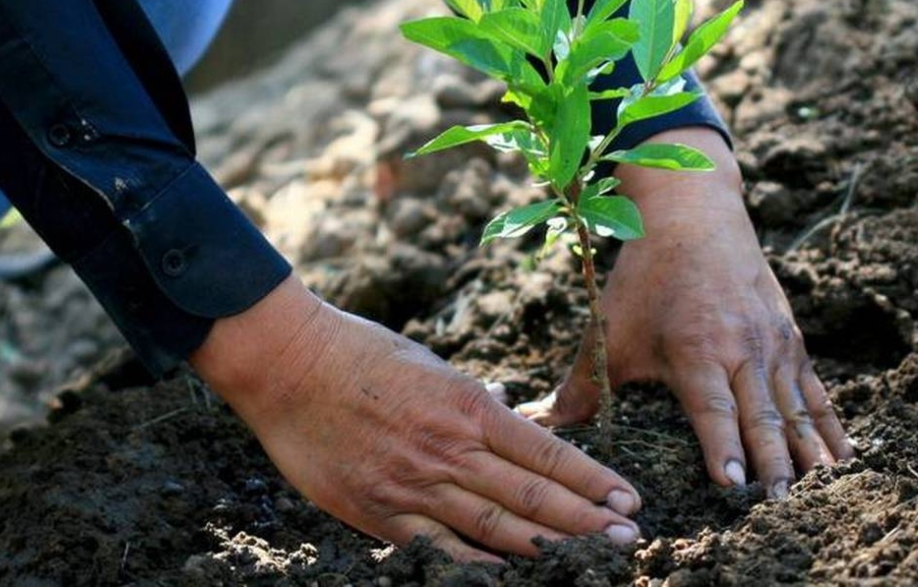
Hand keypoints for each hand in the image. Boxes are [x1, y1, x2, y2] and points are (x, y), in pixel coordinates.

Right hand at [191, 275, 641, 561]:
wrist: (288, 365)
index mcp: (467, 405)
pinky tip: (511, 576)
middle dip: (587, 520)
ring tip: (591, 559)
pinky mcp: (378, 511)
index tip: (627, 499)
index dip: (591, 479)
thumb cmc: (361, 353)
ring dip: (548, 545)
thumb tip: (507, 414)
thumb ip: (472, 399)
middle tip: (630, 539)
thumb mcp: (431, 364)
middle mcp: (449, 449)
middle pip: (532, 494)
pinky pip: (438, 548)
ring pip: (495, 526)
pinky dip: (478, 565)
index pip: (545, 451)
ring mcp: (414, 484)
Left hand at [518, 129, 852, 497]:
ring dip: (810, 451)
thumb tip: (535, 421)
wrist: (695, 214)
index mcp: (696, 348)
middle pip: (763, 414)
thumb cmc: (647, 278)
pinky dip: (830, 424)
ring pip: (796, 406)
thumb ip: (581, 384)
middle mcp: (742, 347)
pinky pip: (815, 389)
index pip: (713, 408)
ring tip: (823, 493)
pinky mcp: (790, 338)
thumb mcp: (611, 328)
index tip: (735, 484)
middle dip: (774, 462)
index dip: (724, 446)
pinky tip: (844, 457)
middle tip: (783, 504)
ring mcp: (773, 342)